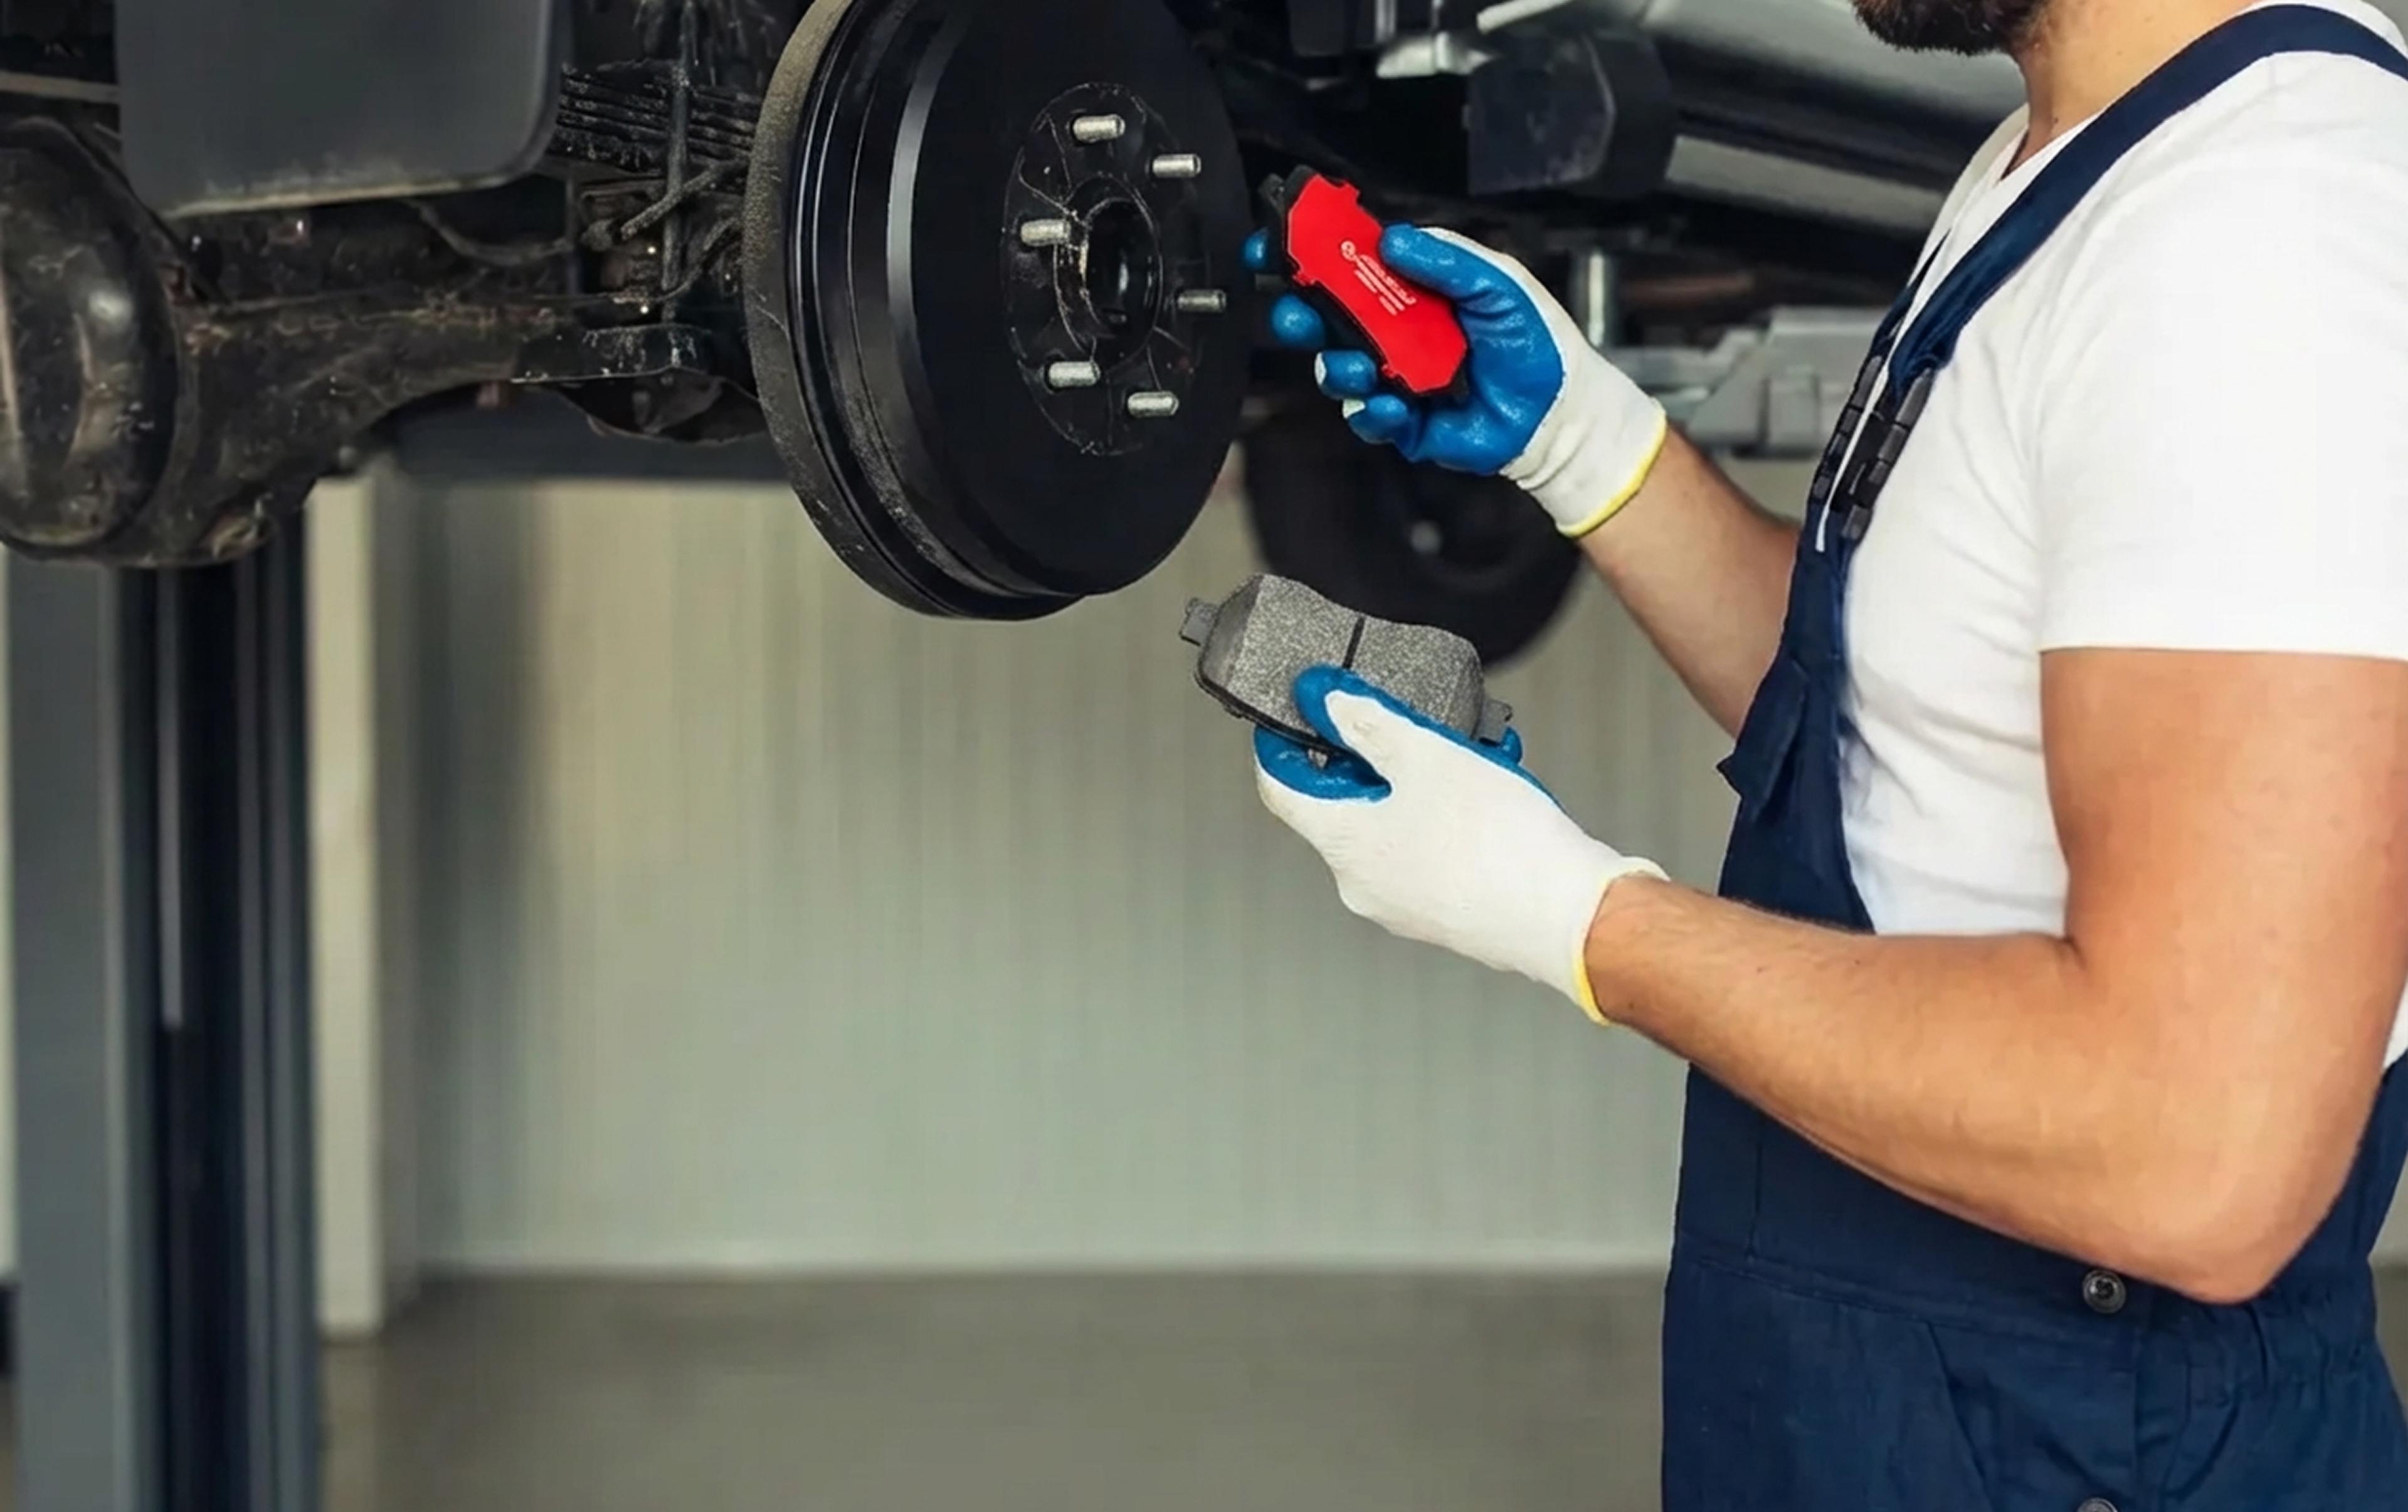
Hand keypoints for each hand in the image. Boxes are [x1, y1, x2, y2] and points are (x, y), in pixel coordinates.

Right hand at [1244, 222, 1668, 536]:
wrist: (1560, 411)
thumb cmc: (1535, 342)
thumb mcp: (1498, 284)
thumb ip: (1447, 259)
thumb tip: (1393, 238)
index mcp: (1411, 291)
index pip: (1349, 265)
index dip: (1306, 254)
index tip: (1273, 244)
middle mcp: (1394, 333)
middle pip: (1326, 319)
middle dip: (1301, 314)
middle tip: (1297, 312)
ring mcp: (1394, 379)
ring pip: (1337, 370)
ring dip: (1338, 367)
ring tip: (1363, 368)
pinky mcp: (1402, 424)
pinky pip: (1367, 418)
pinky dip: (1372, 412)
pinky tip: (1392, 405)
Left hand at [1253, 666, 1664, 1018]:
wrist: (1571, 918)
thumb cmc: (1501, 843)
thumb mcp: (1426, 755)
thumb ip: (1366, 721)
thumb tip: (1322, 698)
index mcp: (1342, 844)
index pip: (1280, 788)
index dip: (1282, 743)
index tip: (1297, 713)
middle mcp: (1361, 883)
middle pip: (1343, 805)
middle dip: (1374, 757)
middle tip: (1408, 724)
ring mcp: (1402, 905)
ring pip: (1393, 827)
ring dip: (1420, 784)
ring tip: (1468, 754)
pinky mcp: (1444, 915)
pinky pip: (1428, 853)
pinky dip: (1448, 817)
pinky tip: (1491, 792)